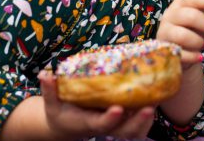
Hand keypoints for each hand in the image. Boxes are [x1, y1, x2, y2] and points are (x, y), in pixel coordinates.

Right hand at [39, 71, 153, 139]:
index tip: (118, 110)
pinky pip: (139, 124)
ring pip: (135, 130)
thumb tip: (45, 73)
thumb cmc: (61, 113)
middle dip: (137, 121)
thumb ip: (50, 90)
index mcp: (88, 123)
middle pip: (124, 130)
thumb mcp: (52, 103)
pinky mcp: (123, 121)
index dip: (110, 118)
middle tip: (149, 107)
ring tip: (157, 100)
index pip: (101, 124)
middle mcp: (104, 126)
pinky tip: (158, 96)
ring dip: (147, 119)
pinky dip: (149, 116)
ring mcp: (115, 126)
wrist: (68, 126)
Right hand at [157, 0, 203, 68]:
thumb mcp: (200, 11)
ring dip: (199, 42)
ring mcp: (165, 34)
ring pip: (184, 36)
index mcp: (179, 4)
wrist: (179, 52)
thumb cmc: (191, 28)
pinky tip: (198, 56)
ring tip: (201, 45)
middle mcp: (169, 16)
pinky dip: (194, 56)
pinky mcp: (165, 51)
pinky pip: (182, 54)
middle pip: (191, 16)